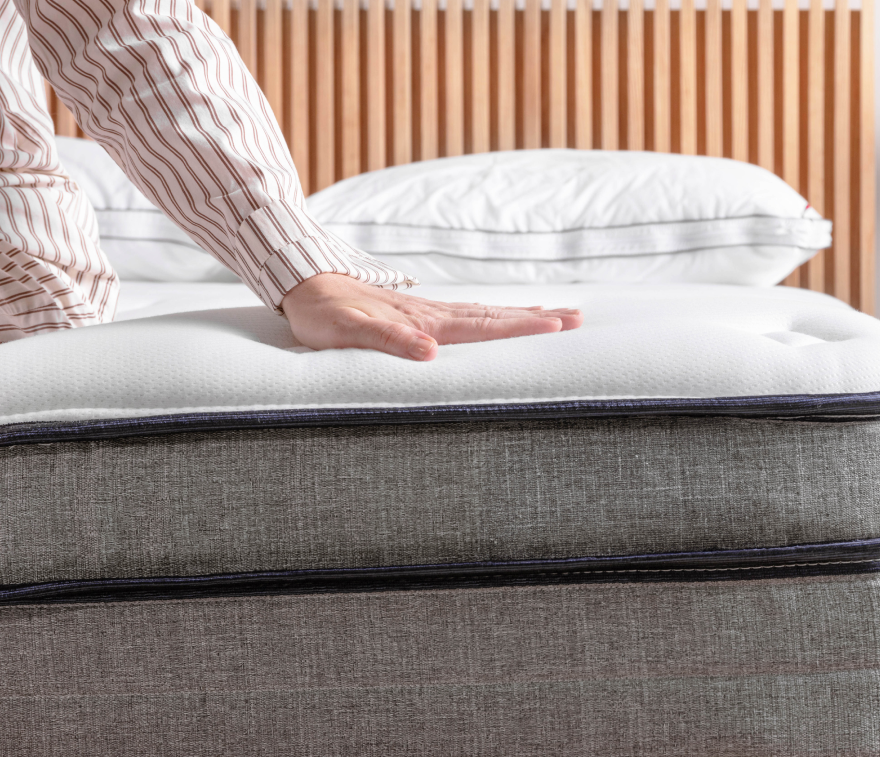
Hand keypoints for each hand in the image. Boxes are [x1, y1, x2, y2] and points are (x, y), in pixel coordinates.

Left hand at [280, 273, 582, 360]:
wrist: (301, 281)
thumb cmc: (321, 312)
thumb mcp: (347, 330)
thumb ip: (387, 339)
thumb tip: (430, 351)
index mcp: (423, 321)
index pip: (482, 326)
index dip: (521, 327)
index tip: (558, 326)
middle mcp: (432, 313)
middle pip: (494, 316)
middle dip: (537, 318)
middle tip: (578, 317)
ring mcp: (427, 310)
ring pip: (485, 312)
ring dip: (522, 314)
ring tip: (557, 314)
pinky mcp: (418, 312)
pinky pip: (467, 314)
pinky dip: (494, 315)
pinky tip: (502, 317)